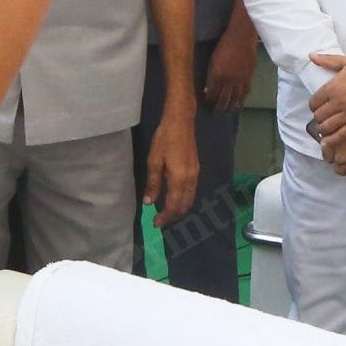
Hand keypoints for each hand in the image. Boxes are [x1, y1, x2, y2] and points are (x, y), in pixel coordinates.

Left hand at [143, 108, 200, 227]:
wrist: (181, 122)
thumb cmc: (164, 139)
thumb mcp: (154, 161)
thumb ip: (153, 183)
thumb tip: (149, 203)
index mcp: (179, 178)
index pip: (173, 205)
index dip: (165, 216)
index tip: (156, 223)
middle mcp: (190, 179)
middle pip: (184, 205)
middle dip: (173, 215)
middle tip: (160, 220)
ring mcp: (195, 174)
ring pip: (190, 199)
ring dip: (180, 208)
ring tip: (167, 212)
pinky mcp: (196, 170)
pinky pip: (192, 191)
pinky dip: (184, 199)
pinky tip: (175, 198)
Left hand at [204, 16, 257, 112]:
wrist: (242, 36)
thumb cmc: (224, 44)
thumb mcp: (213, 59)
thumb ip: (211, 75)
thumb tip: (208, 88)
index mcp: (217, 75)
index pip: (212, 94)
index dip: (208, 102)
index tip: (205, 105)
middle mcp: (229, 80)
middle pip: (224, 100)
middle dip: (218, 109)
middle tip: (215, 114)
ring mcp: (240, 80)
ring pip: (235, 99)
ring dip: (230, 107)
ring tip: (227, 112)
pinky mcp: (249, 77)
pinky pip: (245, 92)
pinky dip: (241, 99)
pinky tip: (239, 103)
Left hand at [306, 51, 345, 142]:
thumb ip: (327, 60)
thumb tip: (311, 56)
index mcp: (333, 87)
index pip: (313, 102)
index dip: (313, 105)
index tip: (317, 106)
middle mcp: (339, 102)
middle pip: (319, 116)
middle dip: (318, 117)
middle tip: (321, 116)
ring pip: (327, 127)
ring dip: (323, 128)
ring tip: (324, 127)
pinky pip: (341, 135)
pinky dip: (332, 140)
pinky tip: (327, 142)